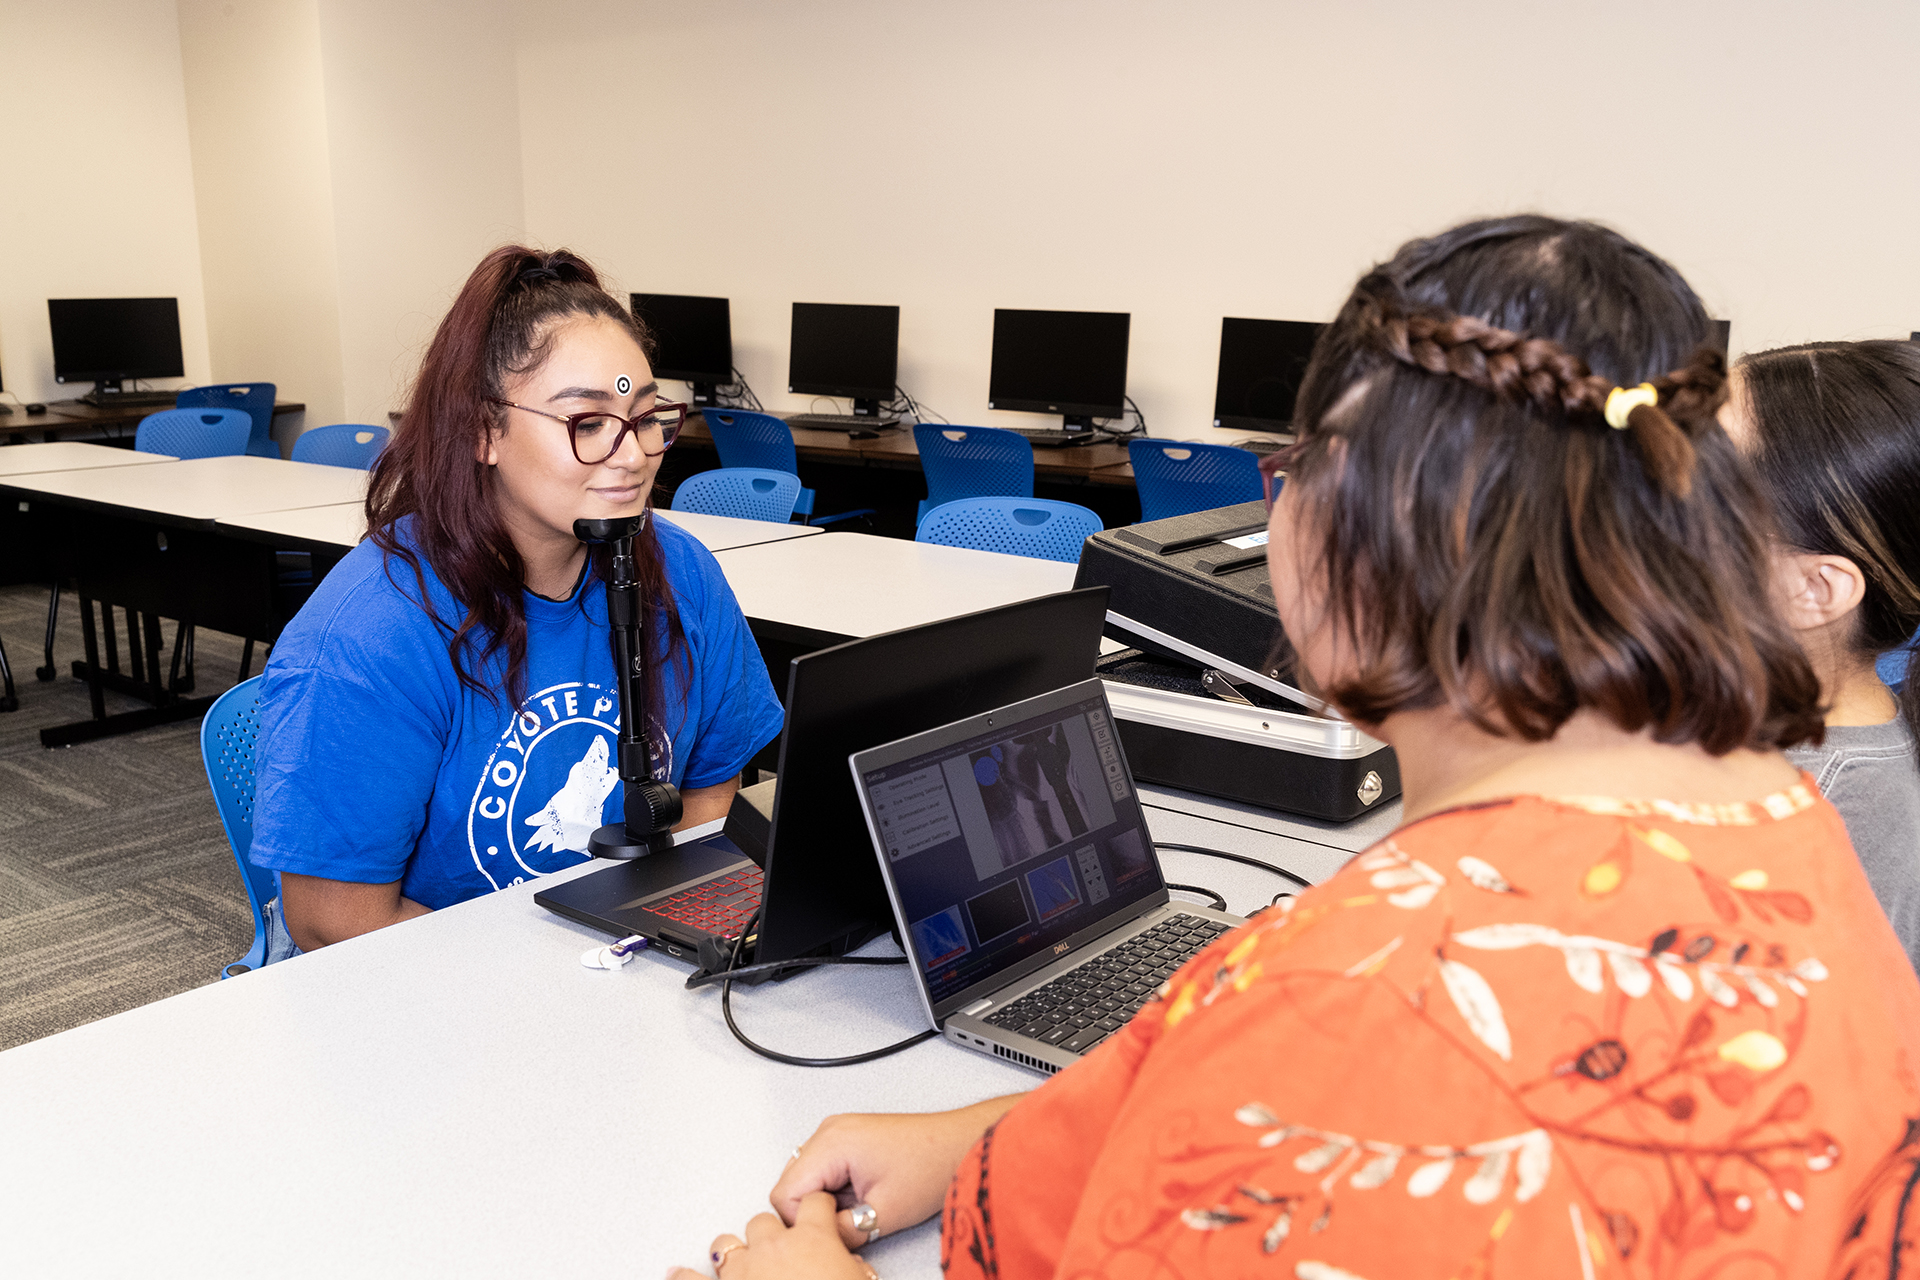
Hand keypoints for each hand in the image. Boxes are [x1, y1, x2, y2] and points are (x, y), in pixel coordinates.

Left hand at [667, 1193, 869, 1279]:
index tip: (816, 1212)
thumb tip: (848, 1267)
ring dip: (732, 1251)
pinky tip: (676, 1274)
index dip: (816, 1207)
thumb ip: (852, 1269)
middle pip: (763, 1220)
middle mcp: (773, 1247)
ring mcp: (741, 1270)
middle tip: (778, 1252)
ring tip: (739, 1263)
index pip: (813, 1203)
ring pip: (726, 1243)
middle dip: (769, 1234)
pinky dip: (683, 1278)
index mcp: (813, 1240)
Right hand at [772, 1097, 1024, 1248]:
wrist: (960, 1144)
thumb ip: (842, 1232)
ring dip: (827, 1200)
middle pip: (791, 1184)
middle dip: (815, 1210)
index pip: (784, 1193)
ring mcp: (838, 1131)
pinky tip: (865, 1192)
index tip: (834, 1227)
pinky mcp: (849, 1138)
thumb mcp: (884, 1213)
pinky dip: (837, 1189)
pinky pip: (824, 1170)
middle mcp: (829, 1131)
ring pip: (807, 1178)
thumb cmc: (932, 1165)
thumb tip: (821, 1245)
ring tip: (863, 1202)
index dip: (804, 1220)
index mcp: (832, 1142)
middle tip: (851, 1218)